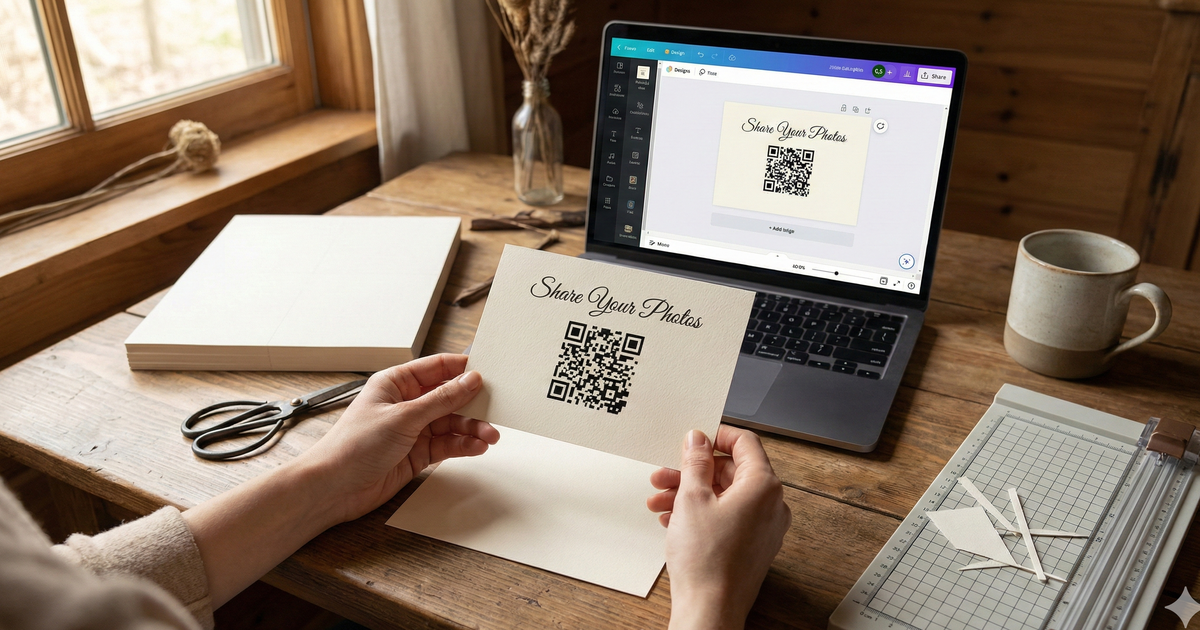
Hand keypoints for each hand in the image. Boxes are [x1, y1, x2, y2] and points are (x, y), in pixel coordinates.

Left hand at [297, 353, 499, 523]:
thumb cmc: (353, 446)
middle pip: (448, 396)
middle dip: (473, 403)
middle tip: (498, 408)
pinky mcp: (417, 453)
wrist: (334, 488)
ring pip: (451, 423)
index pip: (436, 368)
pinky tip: (477, 447)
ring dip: (472, 428)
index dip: (462, 369)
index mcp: (395, 383)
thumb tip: (470, 380)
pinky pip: (447, 444)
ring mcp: (412, 429)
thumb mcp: (403, 417)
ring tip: (491, 436)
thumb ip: (441, 400)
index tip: (489, 372)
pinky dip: (463, 445)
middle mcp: (405, 403)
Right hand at [647, 426, 791, 629]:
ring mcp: (764, 528)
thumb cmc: (707, 561)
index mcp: (763, 486)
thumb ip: (695, 463)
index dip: (717, 435)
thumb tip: (697, 440)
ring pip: (725, 495)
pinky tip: (672, 520)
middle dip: (693, 471)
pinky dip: (701, 513)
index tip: (695, 438)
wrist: (710, 609)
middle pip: (731, 471)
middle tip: (665, 473)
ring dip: (691, 493)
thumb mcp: (692, 498)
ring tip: (660, 500)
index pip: (745, 443)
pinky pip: (727, 517)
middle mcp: (771, 505)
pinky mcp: (753, 545)